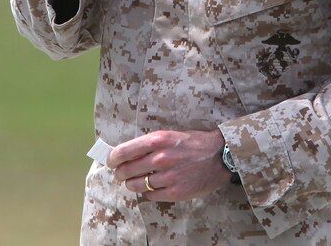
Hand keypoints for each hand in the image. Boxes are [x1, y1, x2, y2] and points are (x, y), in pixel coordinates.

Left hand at [107, 129, 231, 201]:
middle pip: (127, 170)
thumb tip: (126, 153)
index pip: (123, 152)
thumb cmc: (193, 142)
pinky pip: (150, 196)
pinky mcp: (175, 193)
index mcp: (157, 140)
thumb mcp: (169, 135)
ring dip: (131, 184)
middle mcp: (160, 158)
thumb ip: (148, 144)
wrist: (220, 155)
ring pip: (136, 185)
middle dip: (120, 173)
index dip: (113, 158)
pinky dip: (147, 193)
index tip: (111, 161)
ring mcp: (168, 177)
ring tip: (134, 182)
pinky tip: (151, 188)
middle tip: (120, 174)